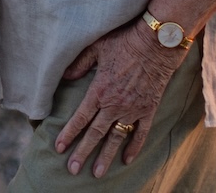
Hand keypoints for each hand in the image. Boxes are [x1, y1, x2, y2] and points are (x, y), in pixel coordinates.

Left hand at [51, 22, 185, 176]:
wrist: (157, 44)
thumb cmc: (125, 42)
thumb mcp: (97, 48)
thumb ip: (79, 64)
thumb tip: (65, 76)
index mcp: (99, 91)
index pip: (80, 118)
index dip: (68, 134)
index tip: (59, 148)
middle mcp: (114, 105)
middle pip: (95, 134)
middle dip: (82, 152)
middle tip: (72, 169)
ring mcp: (132, 110)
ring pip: (116, 138)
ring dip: (106, 156)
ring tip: (97, 173)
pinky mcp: (148, 110)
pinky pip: (140, 133)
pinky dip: (134, 147)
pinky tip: (127, 160)